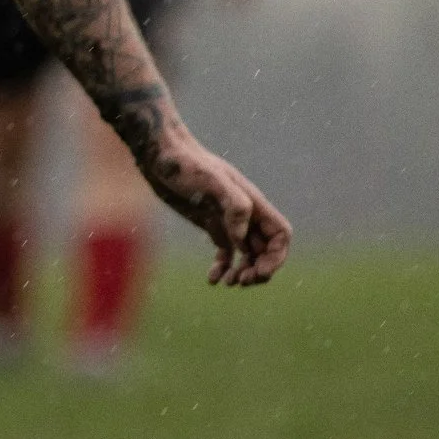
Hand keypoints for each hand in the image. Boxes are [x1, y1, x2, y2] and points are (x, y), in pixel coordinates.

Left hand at [140, 130, 291, 284]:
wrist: (159, 155)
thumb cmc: (185, 163)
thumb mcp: (210, 179)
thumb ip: (234, 204)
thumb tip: (242, 237)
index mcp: (252, 203)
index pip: (280, 235)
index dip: (276, 256)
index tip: (259, 270)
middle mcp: (244, 213)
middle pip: (265, 249)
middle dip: (260, 269)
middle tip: (242, 281)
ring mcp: (227, 220)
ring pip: (247, 255)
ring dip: (243, 272)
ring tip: (228, 283)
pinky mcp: (210, 224)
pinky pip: (226, 253)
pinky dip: (223, 268)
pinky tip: (212, 280)